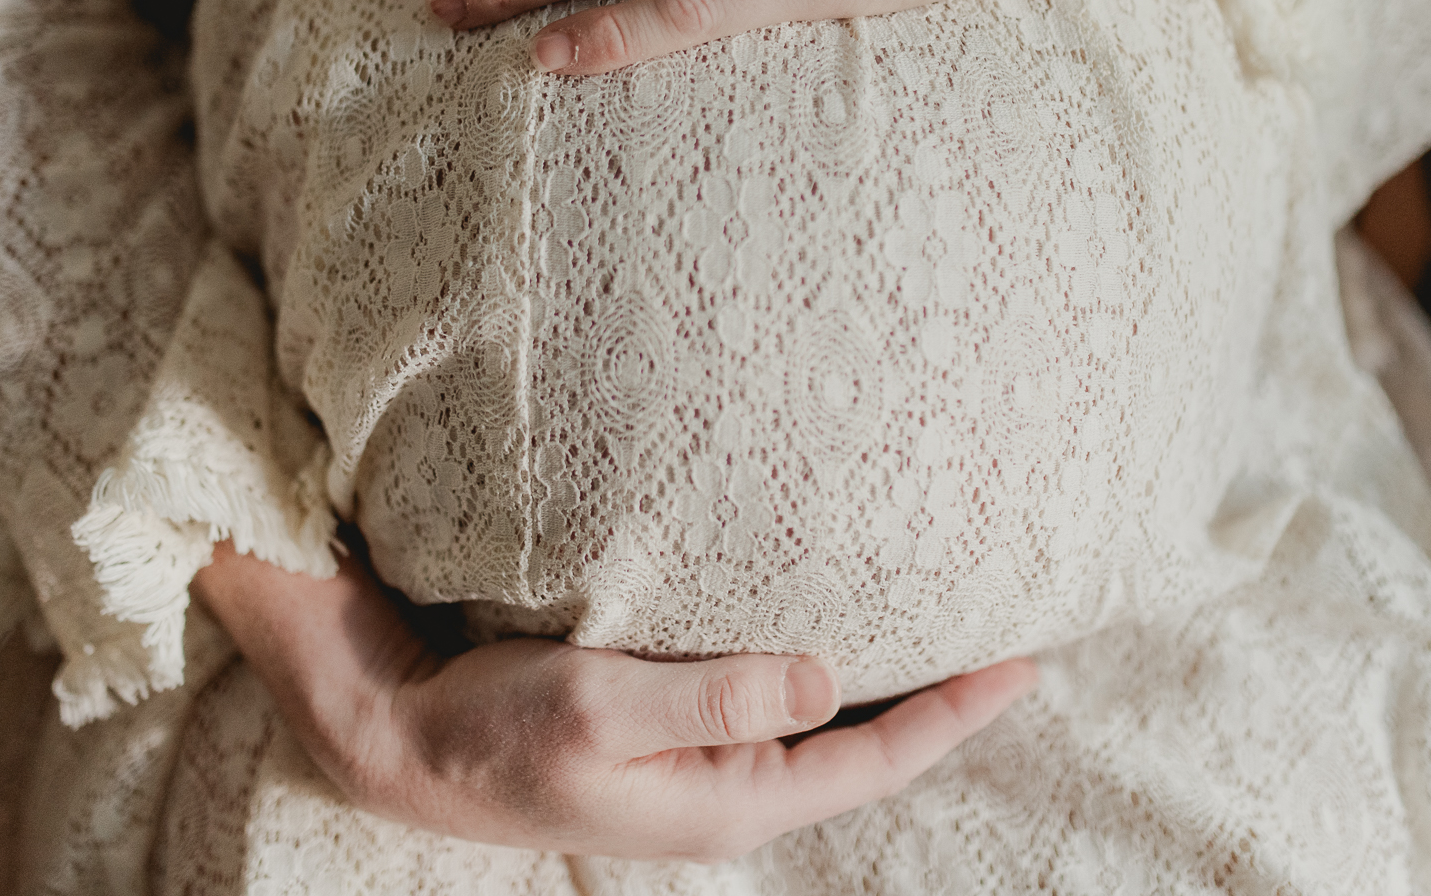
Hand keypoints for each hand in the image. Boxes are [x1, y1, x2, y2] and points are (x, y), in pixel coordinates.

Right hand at [194, 543, 1038, 861]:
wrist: (406, 738)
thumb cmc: (495, 728)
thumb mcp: (599, 710)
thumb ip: (713, 697)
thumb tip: (827, 677)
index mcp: (727, 802)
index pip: (875, 760)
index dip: (955, 713)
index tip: (1024, 662)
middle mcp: (728, 793)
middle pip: (866, 748)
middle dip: (940, 698)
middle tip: (1009, 635)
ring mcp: (702, 767)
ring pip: (825, 728)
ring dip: (886, 682)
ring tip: (946, 628)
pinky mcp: (674, 732)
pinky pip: (777, 704)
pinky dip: (825, 669)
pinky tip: (837, 630)